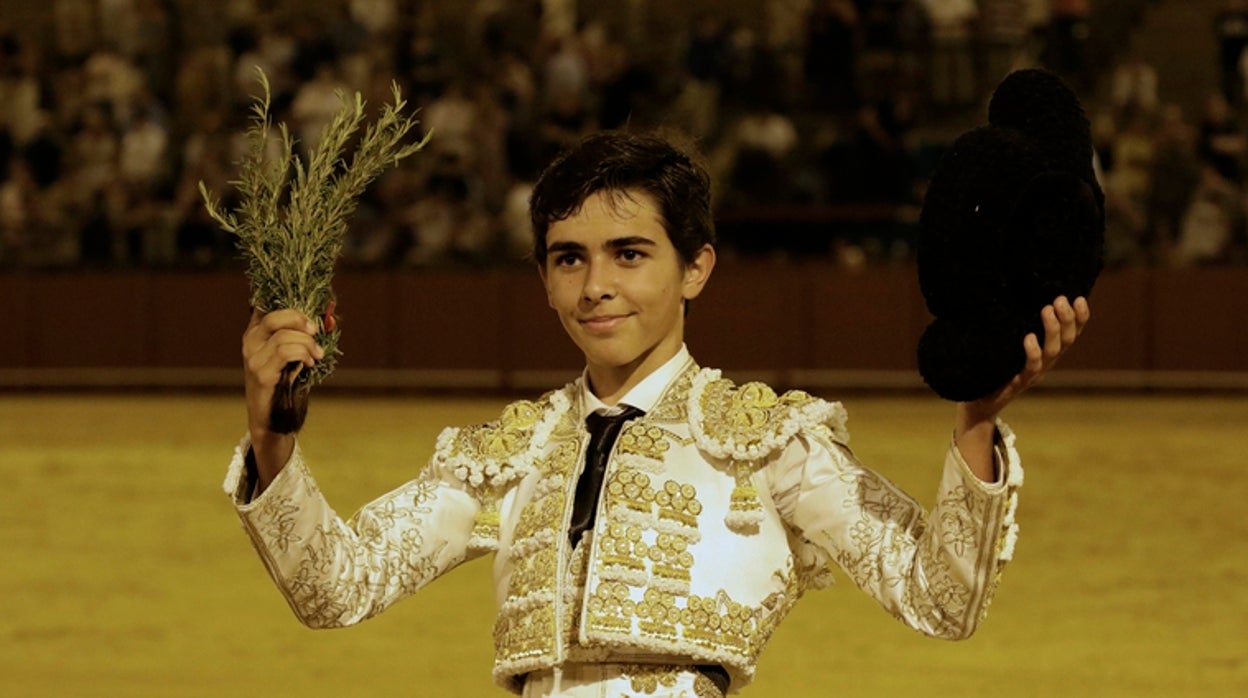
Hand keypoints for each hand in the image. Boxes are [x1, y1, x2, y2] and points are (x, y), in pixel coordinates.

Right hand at [242, 309, 323, 484]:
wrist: (273, 417)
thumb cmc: (286, 382)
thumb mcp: (295, 354)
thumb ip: (304, 335)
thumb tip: (328, 318)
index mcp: (256, 331)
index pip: (266, 305)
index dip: (291, 305)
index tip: (311, 315)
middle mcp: (250, 341)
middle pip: (276, 317)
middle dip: (301, 321)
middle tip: (315, 332)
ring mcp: (252, 357)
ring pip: (284, 336)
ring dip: (307, 344)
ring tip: (316, 356)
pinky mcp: (260, 373)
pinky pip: (285, 353)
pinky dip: (302, 354)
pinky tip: (310, 363)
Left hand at [954, 296, 1089, 479]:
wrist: (981, 402)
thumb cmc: (996, 367)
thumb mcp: (1011, 345)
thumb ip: (1019, 326)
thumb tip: (1015, 294)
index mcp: (1048, 352)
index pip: (1072, 333)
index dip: (1079, 318)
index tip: (1078, 298)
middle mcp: (1046, 362)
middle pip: (1067, 340)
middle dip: (1067, 318)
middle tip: (1060, 300)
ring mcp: (1034, 374)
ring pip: (1052, 352)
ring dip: (1052, 329)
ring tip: (1047, 309)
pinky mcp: (1018, 383)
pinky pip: (1030, 368)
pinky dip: (1032, 352)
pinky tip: (1029, 337)